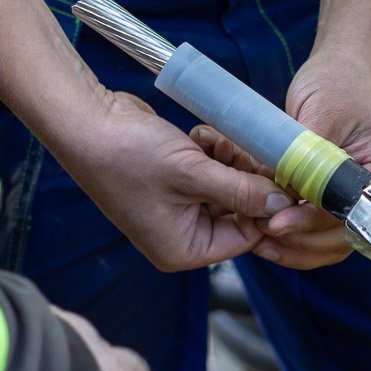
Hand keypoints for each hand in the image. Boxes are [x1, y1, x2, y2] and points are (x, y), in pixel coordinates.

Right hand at [55, 90, 293, 272]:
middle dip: (246, 176)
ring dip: (230, 158)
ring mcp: (177, 207)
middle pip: (239, 210)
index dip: (266, 207)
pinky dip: (212, 151)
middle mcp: (181, 234)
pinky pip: (211, 171)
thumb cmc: (129, 156)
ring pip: (229, 186)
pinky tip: (199, 135)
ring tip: (214, 139)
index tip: (281, 176)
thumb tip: (283, 204)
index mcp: (182, 249)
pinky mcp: (175, 180)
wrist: (87, 121)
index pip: (245, 237)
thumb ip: (242, 191)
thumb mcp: (193, 175)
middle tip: (249, 149)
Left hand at [201, 49, 370, 268]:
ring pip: (331, 241)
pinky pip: (322, 229)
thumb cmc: (340, 82)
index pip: (351, 213)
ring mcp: (362, 199)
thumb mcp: (320, 114)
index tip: (276, 223)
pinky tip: (265, 231)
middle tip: (260, 234)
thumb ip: (305, 157)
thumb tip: (281, 197)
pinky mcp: (341, 198)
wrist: (346, 65)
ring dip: (295, 246)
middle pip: (344, 238)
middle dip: (300, 242)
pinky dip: (296, 235)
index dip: (311, 222)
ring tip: (257, 238)